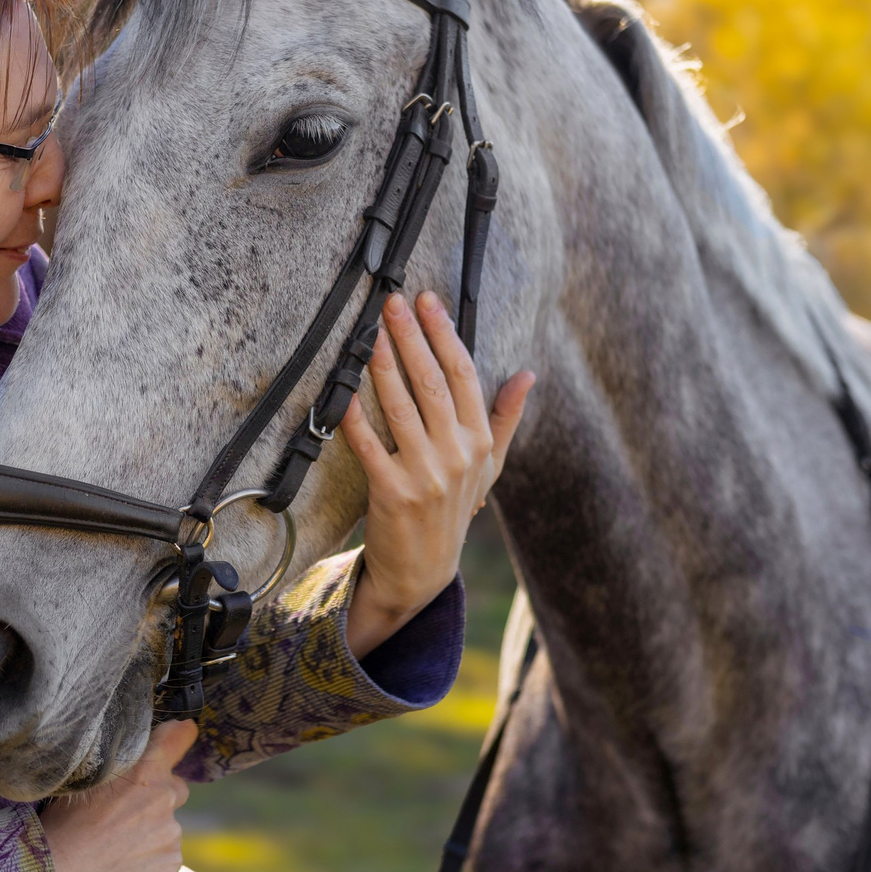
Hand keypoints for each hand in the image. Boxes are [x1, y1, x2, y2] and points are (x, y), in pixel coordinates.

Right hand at [39, 720, 194, 871]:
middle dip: (156, 797)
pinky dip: (149, 862)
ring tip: (113, 850)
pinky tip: (120, 869)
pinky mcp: (170, 865)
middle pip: (174, 788)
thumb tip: (128, 761)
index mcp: (143, 769)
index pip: (178, 737)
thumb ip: (117, 767)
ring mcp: (170, 833)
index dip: (179, 736)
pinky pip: (164, 857)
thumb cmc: (60, 827)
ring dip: (150, 834)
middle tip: (123, 815)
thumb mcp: (83, 782)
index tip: (181, 735)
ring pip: (167, 828)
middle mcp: (164, 797)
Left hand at [342, 291, 535, 654]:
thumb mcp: (488, 466)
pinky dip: (354, 417)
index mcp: (480, 441)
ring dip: (382, 365)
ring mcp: (425, 474)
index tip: (428, 301)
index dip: (444, 334)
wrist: (423, 570)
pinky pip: (369, 445)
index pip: (463, 375)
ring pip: (400, 406)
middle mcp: (457, 454)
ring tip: (368, 333)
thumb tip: (528, 375)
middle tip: (392, 302)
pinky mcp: (391, 493)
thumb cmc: (452, 509)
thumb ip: (505, 418)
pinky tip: (341, 391)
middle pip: (431, 382)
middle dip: (410, 336)